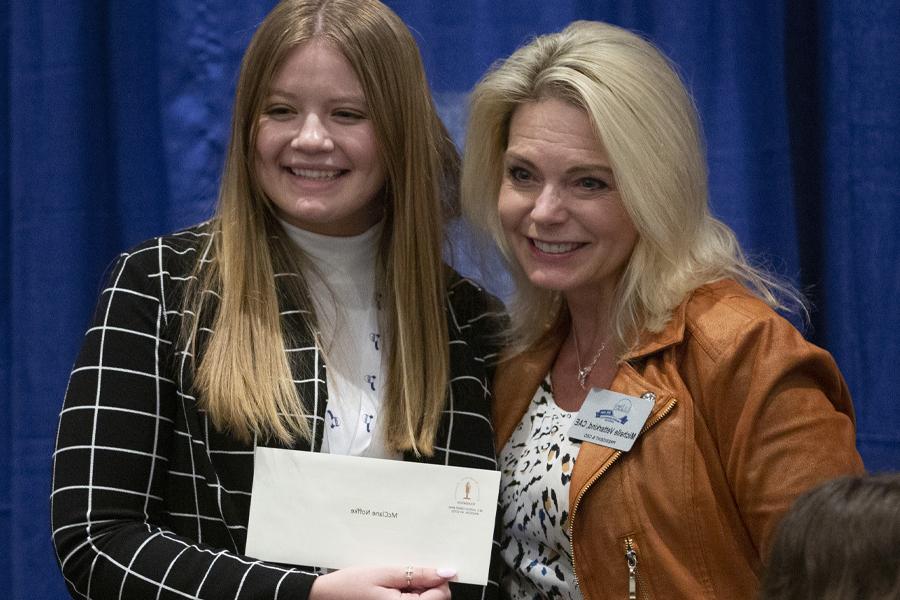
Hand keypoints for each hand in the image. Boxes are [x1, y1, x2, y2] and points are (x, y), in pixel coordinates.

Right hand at [309, 565, 456, 599]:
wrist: (326, 597)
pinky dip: (407, 594)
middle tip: (403, 574)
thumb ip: (418, 574)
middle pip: (435, 599)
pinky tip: (392, 588)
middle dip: (426, 584)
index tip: (423, 569)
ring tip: (394, 581)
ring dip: (416, 589)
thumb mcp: (385, 572)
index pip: (441, 595)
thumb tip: (446, 573)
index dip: (436, 579)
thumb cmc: (350, 585)